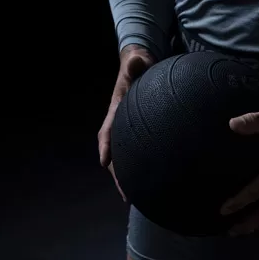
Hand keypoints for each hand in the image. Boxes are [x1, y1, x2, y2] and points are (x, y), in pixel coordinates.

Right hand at [97, 44, 156, 202]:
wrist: (141, 63)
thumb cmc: (138, 63)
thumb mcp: (137, 60)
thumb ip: (137, 62)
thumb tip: (137, 60)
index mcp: (117, 107)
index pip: (108, 129)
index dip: (106, 145)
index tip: (104, 162)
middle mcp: (120, 121)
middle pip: (115, 151)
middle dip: (117, 173)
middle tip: (125, 195)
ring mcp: (130, 128)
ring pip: (126, 155)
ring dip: (128, 176)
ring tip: (136, 198)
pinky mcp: (141, 130)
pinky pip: (138, 151)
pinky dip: (141, 167)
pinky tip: (154, 181)